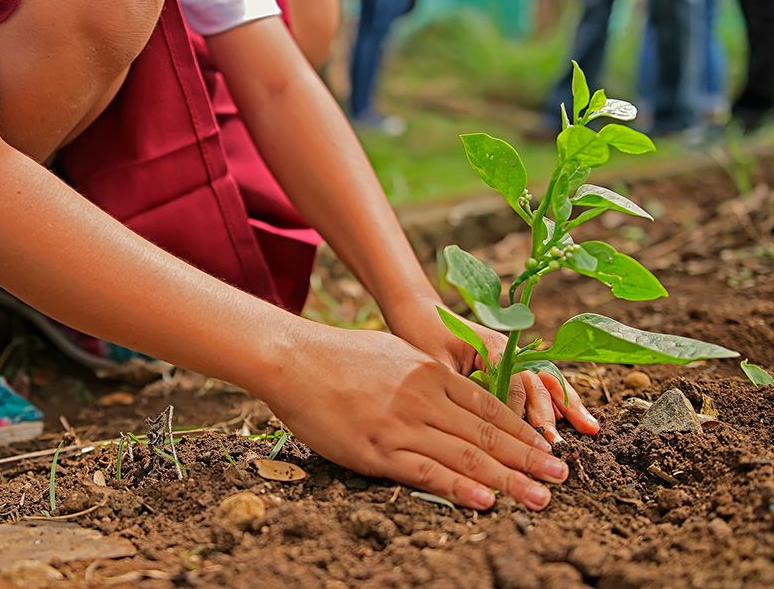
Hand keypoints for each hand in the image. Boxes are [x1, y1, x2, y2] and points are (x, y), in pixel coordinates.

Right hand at [263, 324, 568, 509]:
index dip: (523, 431)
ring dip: (508, 479)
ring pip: (466, 456)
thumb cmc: (340, 355)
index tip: (547, 449)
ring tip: (540, 497)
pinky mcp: (377, 449)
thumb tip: (452, 390)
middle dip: (529, 459)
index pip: (489, 408)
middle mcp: (425, 398)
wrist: (293, 358)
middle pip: (488, 435)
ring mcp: (402, 425)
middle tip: (561, 478)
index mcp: (431, 373)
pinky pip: (426, 472)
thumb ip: (427, 375)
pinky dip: (459, 488)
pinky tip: (486, 501)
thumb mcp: (395, 353)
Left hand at [384, 296, 599, 443]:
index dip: (518, 413)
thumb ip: (459, 387)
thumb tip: (476, 421)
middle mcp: (509, 350)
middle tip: (557, 445)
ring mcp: (514, 356)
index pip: (513, 384)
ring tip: (590, 429)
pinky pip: (539, 383)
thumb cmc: (422, 337)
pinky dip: (559, 400)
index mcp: (492, 347)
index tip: (523, 441)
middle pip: (536, 384)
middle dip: (549, 415)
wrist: (419, 314)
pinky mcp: (511, 365)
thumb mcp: (435, 364)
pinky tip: (576, 418)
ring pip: (546, 382)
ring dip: (567, 406)